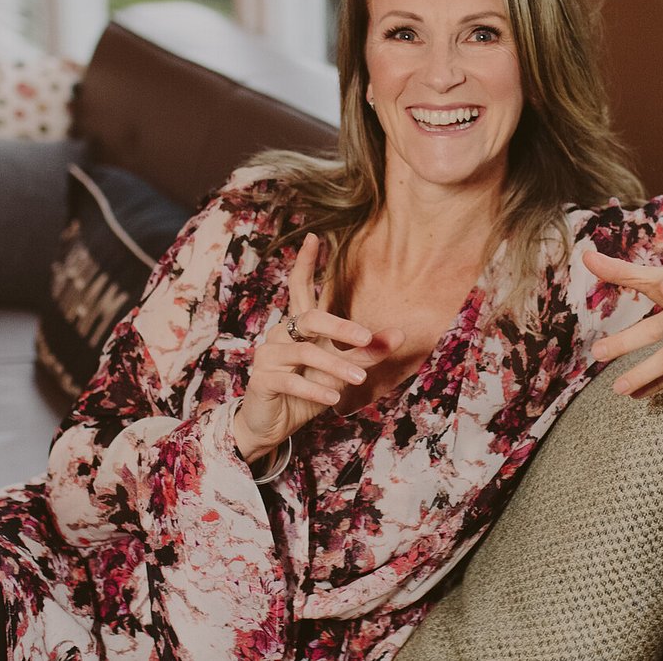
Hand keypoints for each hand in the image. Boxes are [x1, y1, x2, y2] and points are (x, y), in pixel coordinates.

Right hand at [233, 234, 404, 462]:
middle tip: (365, 337)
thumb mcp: (342, 371)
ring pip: (305, 352)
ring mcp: (268, 355)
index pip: (299, 287)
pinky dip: (315, 390)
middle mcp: (281, 334)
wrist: (274, 425)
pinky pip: (291, 380)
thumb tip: (400, 334)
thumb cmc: (308, 391)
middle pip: (309, 318)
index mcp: (299, 327)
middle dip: (339, 326)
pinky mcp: (262, 379)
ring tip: (359, 378)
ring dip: (335, 366)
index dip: (306, 263)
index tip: (314, 237)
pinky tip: (333, 399)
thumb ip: (366, 352)